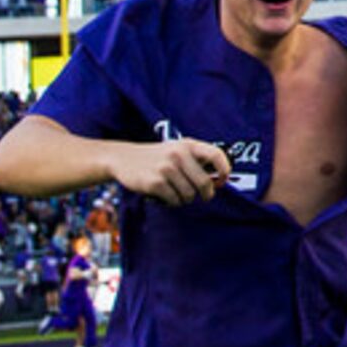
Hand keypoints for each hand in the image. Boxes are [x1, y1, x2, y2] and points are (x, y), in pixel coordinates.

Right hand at [116, 138, 230, 206]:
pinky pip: (174, 200)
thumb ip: (196, 159)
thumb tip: (218, 179)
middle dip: (206, 194)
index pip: (216, 155)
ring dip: (185, 199)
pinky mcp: (155, 182)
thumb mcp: (177, 149)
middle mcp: (178, 154)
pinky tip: (165, 195)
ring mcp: (166, 168)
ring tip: (176, 192)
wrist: (122, 158)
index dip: (224, 170)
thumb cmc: (156, 157)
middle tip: (203, 196)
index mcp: (188, 145)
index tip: (221, 181)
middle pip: (204, 183)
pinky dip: (172, 202)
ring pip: (189, 195)